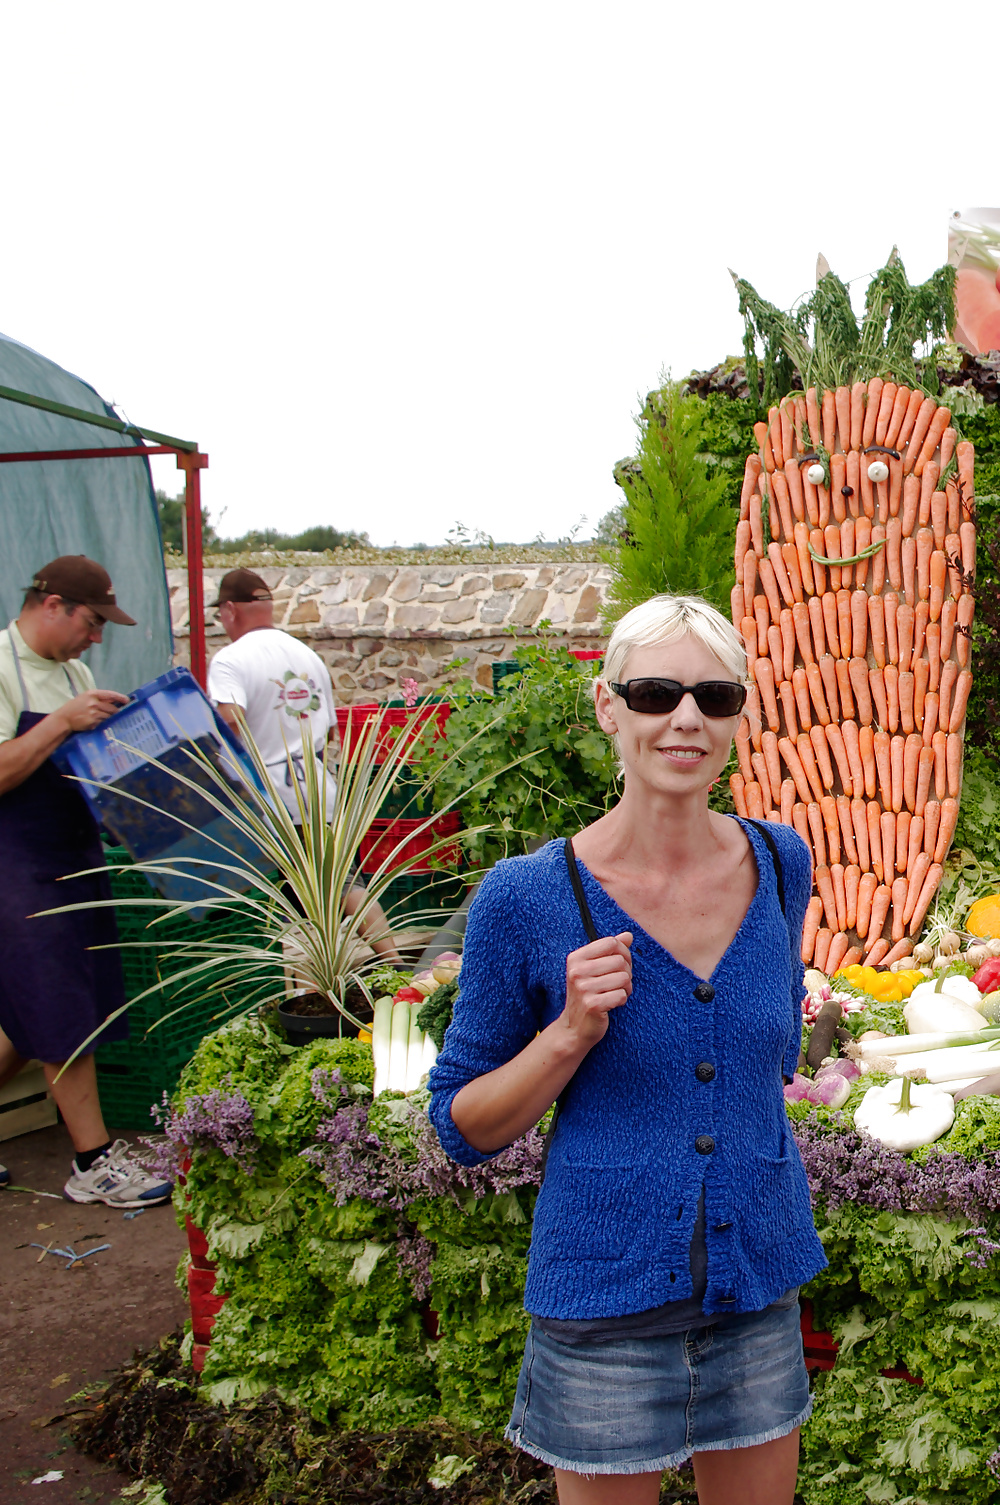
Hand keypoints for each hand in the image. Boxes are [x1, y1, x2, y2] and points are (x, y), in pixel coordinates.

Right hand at [54, 690, 128, 733]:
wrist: (64, 718)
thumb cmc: (75, 707)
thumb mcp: (86, 698)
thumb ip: (99, 698)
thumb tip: (116, 700)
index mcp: (92, 694)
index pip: (111, 694)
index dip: (120, 697)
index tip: (127, 700)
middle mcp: (93, 702)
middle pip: (112, 708)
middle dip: (116, 711)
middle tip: (118, 713)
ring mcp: (93, 713)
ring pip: (109, 716)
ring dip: (109, 718)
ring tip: (103, 718)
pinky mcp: (92, 722)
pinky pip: (103, 723)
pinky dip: (102, 723)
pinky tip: (96, 722)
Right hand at [560, 932, 632, 1048]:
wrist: (574, 1027)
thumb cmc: (587, 994)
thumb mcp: (594, 969)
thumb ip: (610, 950)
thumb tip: (628, 935)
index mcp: (576, 958)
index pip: (611, 942)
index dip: (623, 953)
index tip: (621, 965)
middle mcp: (577, 971)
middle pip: (620, 961)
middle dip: (626, 973)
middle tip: (619, 983)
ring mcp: (583, 988)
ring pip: (624, 978)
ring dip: (626, 988)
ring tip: (615, 993)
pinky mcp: (592, 1005)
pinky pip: (621, 995)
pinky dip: (622, 1000)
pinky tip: (612, 1004)